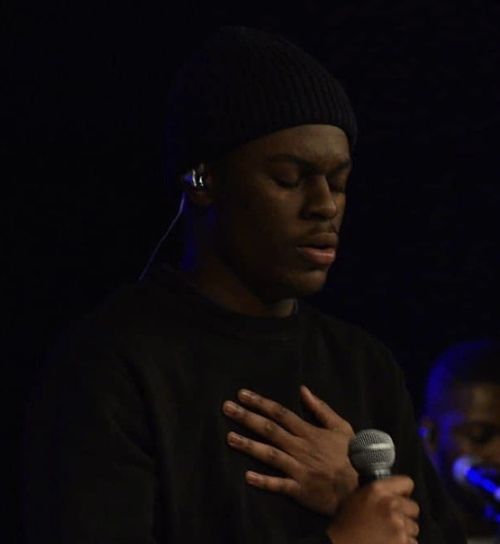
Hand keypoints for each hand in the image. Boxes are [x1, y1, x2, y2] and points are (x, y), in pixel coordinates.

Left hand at [222, 386, 357, 515]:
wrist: (361, 485)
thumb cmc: (351, 454)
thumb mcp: (340, 426)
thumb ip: (320, 408)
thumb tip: (303, 389)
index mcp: (308, 432)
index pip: (280, 413)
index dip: (260, 403)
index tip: (242, 395)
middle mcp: (300, 447)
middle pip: (269, 429)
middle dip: (247, 418)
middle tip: (226, 408)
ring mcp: (298, 468)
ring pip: (269, 454)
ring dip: (249, 445)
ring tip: (229, 437)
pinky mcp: (299, 489)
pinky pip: (279, 485)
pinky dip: (264, 481)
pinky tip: (247, 476)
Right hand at [326, 476, 419, 543]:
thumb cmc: (345, 522)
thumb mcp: (356, 497)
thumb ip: (376, 492)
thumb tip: (390, 491)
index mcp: (378, 489)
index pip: (406, 482)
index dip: (404, 491)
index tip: (401, 497)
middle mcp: (391, 505)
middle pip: (414, 507)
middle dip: (405, 514)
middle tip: (391, 520)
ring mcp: (398, 526)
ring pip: (414, 527)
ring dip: (404, 532)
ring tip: (388, 535)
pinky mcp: (402, 543)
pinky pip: (412, 542)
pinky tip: (389, 543)